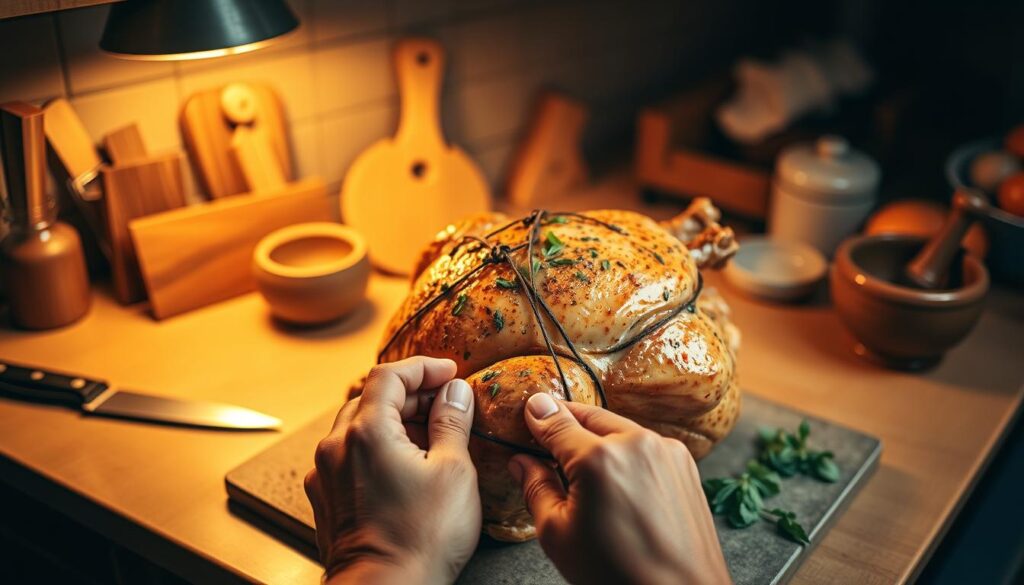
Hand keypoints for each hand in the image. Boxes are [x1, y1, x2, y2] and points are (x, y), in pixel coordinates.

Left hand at [305, 357, 480, 583]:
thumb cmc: (421, 537)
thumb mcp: (453, 470)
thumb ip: (452, 422)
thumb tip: (454, 391)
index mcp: (366, 431)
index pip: (388, 376)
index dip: (422, 367)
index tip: (449, 372)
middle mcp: (336, 447)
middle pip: (370, 399)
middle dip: (410, 394)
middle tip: (445, 403)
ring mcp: (325, 475)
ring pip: (356, 428)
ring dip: (391, 421)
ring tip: (428, 436)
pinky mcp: (325, 499)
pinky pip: (348, 457)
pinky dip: (375, 448)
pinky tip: (402, 466)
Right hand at [509, 394, 730, 584]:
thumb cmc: (616, 576)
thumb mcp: (558, 535)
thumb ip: (536, 488)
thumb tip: (521, 461)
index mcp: (599, 459)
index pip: (557, 421)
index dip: (538, 415)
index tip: (528, 410)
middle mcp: (636, 443)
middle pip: (589, 417)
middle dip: (567, 425)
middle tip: (547, 440)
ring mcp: (666, 450)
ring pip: (619, 429)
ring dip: (598, 439)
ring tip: (583, 470)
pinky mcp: (684, 463)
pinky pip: (644, 446)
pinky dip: (625, 453)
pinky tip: (616, 483)